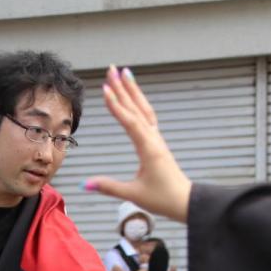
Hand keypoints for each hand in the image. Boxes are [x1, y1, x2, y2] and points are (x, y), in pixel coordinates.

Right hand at [84, 67, 192, 223]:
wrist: (184, 201)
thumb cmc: (162, 198)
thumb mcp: (133, 194)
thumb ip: (109, 187)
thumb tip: (86, 184)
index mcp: (148, 148)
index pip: (129, 121)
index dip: (116, 105)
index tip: (106, 88)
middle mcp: (153, 139)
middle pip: (136, 108)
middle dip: (123, 88)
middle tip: (112, 69)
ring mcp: (156, 139)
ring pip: (144, 109)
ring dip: (133, 91)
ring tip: (125, 73)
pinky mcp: (157, 142)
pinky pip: (148, 116)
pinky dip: (140, 103)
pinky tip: (134, 97)